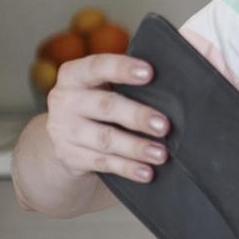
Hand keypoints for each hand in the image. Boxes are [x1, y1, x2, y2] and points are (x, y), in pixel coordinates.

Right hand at [43, 54, 169, 182]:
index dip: (122, 68)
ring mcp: (63, 131)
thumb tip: (175, 77)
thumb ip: (126, 78)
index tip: (149, 73)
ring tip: (161, 154)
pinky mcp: (69, 156)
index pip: (97, 66)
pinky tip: (146, 172)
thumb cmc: (98, 100)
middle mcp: (64, 100)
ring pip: (105, 139)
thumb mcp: (101, 84)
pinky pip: (102, 163)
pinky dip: (127, 168)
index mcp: (73, 74)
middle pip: (105, 106)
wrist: (64, 137)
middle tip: (164, 126)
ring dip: (136, 147)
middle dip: (137, 116)